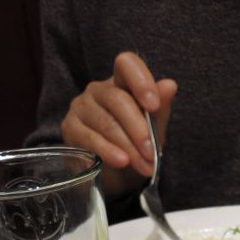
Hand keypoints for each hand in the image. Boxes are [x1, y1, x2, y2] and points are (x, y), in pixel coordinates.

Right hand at [60, 52, 177, 198]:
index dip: (141, 80)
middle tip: (151, 153)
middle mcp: (99, 90)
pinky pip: (90, 138)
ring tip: (144, 166)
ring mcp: (81, 106)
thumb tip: (170, 85)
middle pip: (118, 100)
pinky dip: (108, 151)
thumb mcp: (154, 130)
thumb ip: (160, 109)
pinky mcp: (70, 127)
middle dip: (138, 129)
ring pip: (106, 123)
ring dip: (128, 147)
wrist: (116, 174)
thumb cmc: (136, 145)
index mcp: (122, 83)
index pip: (127, 64)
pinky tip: (121, 162)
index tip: (154, 106)